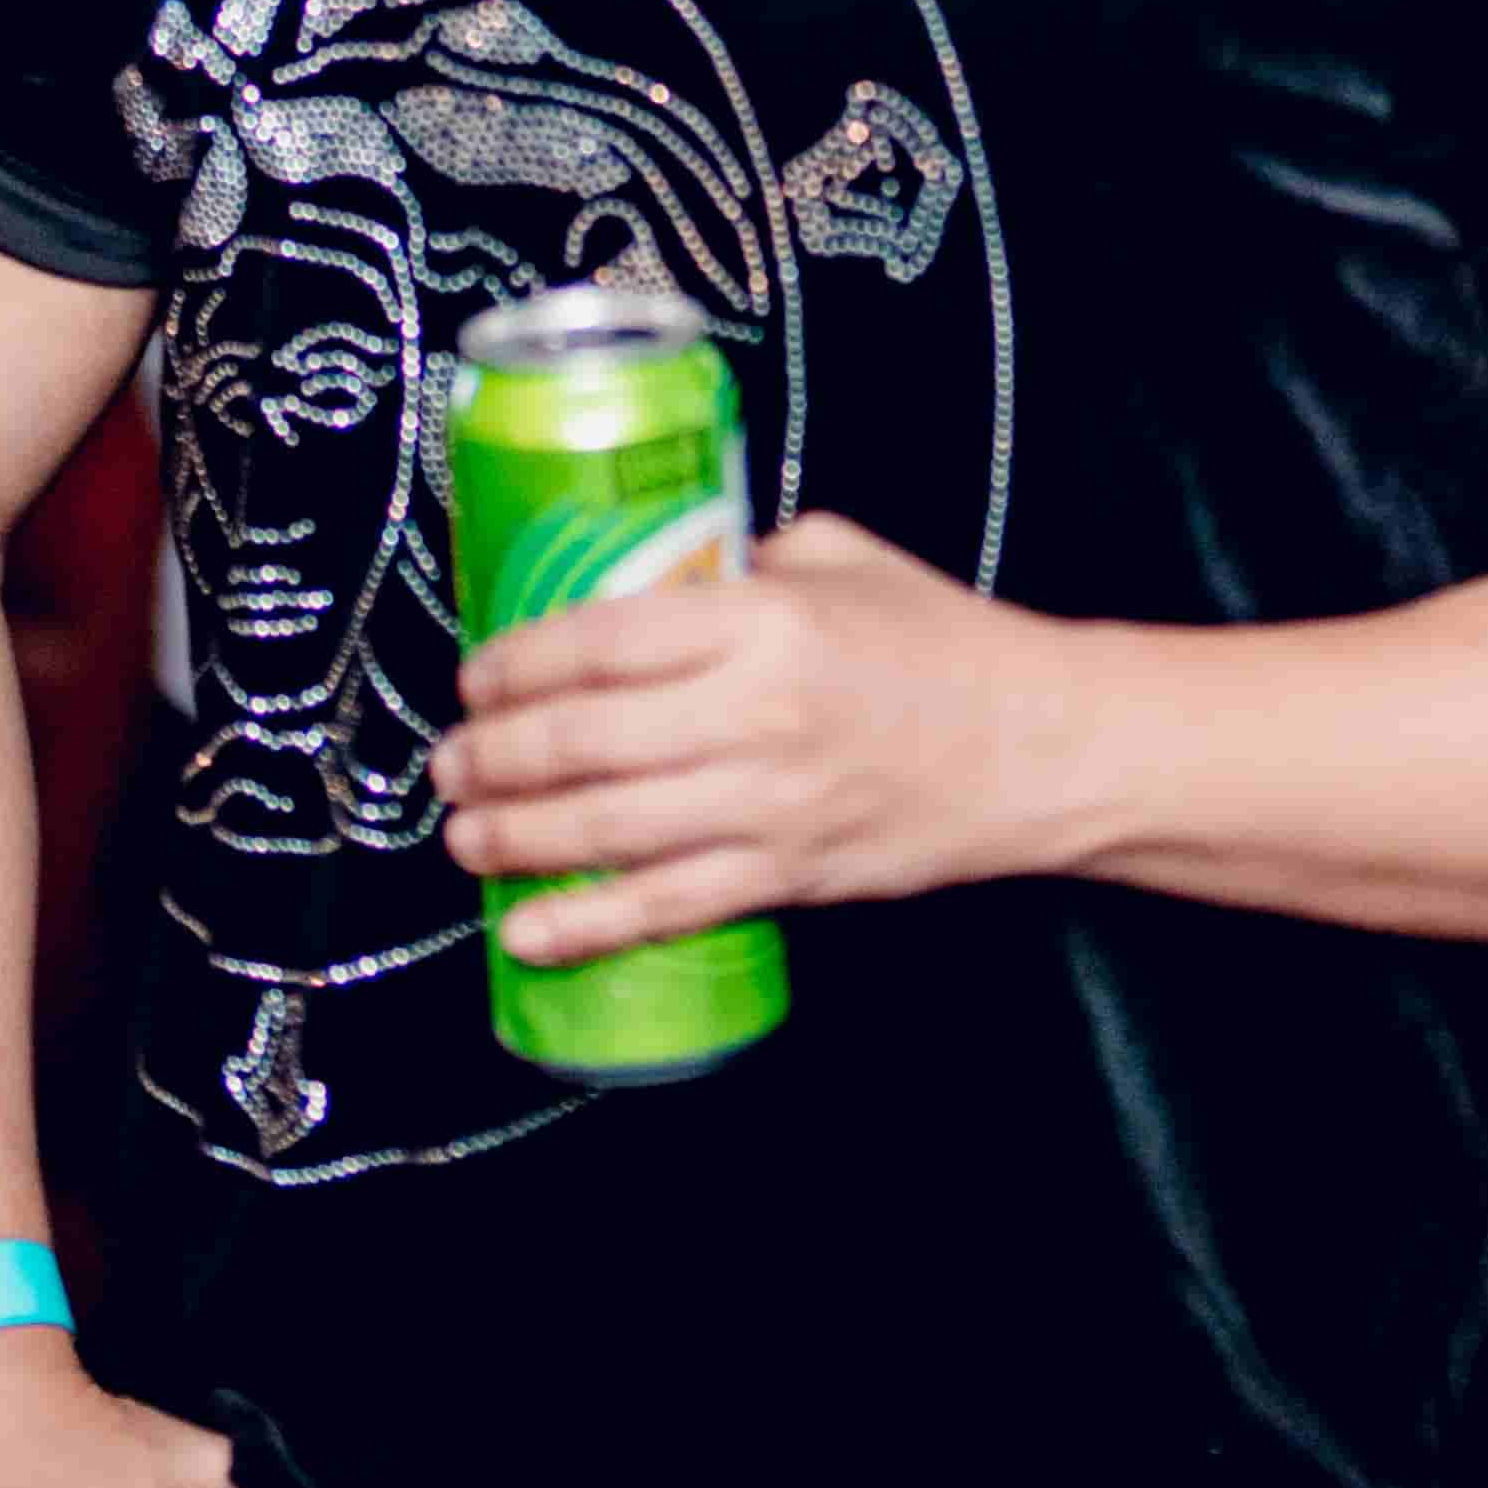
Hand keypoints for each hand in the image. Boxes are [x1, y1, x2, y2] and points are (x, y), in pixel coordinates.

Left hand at [434, 515, 1048, 950]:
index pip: (601, 638)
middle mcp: (756, 710)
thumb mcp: (846, 559)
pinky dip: (582, 926)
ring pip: (606, 829)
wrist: (1040, 746)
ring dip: (513, 837)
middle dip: (493, 756)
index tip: (476, 677)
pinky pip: (662, 907)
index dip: (517, 662)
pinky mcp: (786, 873)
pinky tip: (523, 930)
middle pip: (582, 739)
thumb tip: (663, 572)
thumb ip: (750, 556)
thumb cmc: (946, 645)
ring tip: (463, 835)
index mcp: (766, 618)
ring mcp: (768, 802)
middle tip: (447, 763)